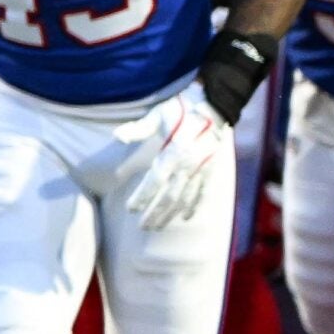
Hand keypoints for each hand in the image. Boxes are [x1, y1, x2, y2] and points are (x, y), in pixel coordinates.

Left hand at [115, 82, 229, 230]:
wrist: (216, 106)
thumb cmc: (183, 108)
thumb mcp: (159, 114)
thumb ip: (139, 128)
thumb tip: (117, 136)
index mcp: (174, 151)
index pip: (155, 180)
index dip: (143, 196)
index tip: (131, 209)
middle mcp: (188, 164)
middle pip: (170, 196)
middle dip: (156, 213)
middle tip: (143, 226)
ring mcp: (202, 169)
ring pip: (185, 198)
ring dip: (171, 214)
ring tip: (158, 227)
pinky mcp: (212, 170)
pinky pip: (203, 192)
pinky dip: (194, 206)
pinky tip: (185, 218)